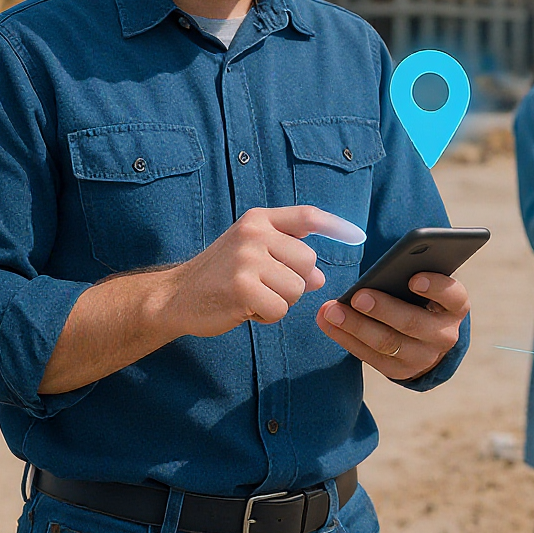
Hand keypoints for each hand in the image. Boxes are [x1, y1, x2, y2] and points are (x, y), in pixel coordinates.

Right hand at [164, 206, 329, 336]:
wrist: (175, 296)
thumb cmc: (221, 274)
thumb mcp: (252, 252)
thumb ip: (287, 256)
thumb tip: (321, 277)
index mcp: (259, 219)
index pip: (307, 216)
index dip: (336, 225)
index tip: (358, 235)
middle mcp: (254, 233)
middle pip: (308, 262)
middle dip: (294, 281)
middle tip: (264, 285)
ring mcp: (248, 259)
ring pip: (297, 289)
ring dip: (279, 301)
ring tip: (252, 296)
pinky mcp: (243, 288)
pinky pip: (280, 309)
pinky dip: (267, 316)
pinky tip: (245, 309)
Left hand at [316, 274, 469, 380]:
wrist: (427, 338)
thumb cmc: (420, 296)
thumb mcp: (426, 283)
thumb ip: (412, 272)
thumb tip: (382, 268)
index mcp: (455, 305)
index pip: (452, 295)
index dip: (435, 287)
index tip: (413, 278)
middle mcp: (444, 334)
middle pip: (412, 322)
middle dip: (383, 308)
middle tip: (358, 296)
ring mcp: (423, 357)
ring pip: (387, 343)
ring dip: (355, 325)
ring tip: (331, 311)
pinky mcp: (400, 371)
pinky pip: (370, 357)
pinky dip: (346, 338)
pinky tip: (328, 323)